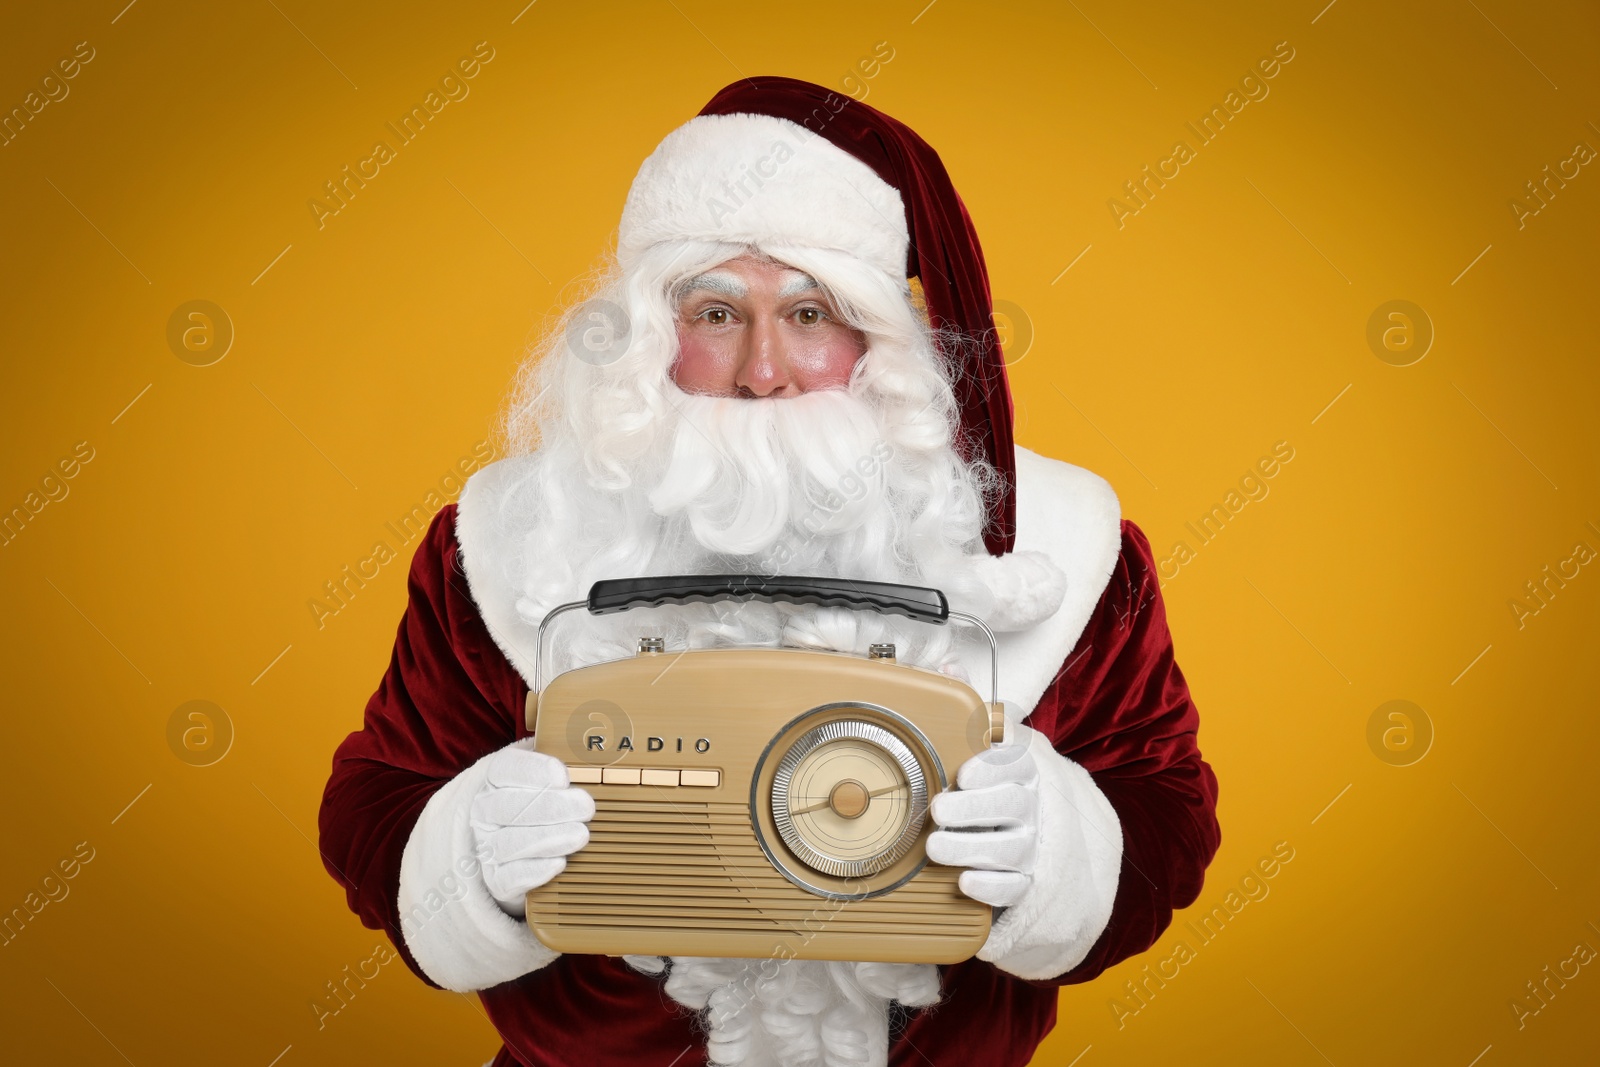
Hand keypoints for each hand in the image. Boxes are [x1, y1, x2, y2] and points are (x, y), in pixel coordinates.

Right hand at [469, 739, 595, 916]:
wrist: (522, 845)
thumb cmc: (546, 801)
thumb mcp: (552, 775)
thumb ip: (567, 762)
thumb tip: (596, 754)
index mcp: (496, 778)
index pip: (505, 769)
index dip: (533, 772)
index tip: (562, 776)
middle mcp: (485, 810)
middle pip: (508, 807)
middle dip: (551, 807)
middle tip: (586, 808)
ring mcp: (487, 844)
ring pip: (508, 843)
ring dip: (548, 839)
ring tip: (581, 835)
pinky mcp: (496, 878)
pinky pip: (509, 877)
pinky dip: (534, 871)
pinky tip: (559, 862)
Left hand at [925, 703, 1040, 908]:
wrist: (1036, 840)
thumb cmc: (998, 785)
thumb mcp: (990, 745)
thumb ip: (971, 708)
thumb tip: (949, 663)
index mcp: (1024, 770)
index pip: (1016, 764)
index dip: (991, 768)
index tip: (963, 774)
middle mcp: (1032, 807)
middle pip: (1009, 806)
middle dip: (972, 809)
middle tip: (937, 811)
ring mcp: (1032, 846)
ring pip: (1008, 849)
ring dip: (970, 848)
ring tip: (936, 847)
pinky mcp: (1027, 881)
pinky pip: (1014, 887)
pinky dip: (991, 887)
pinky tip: (966, 881)